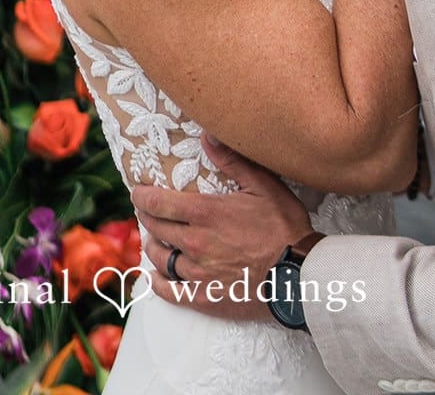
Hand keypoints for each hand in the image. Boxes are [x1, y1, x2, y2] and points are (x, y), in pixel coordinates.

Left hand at [132, 136, 315, 320]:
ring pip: (161, 259)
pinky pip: (170, 292)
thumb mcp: (263, 185)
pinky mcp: (203, 297)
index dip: (143, 196)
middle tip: (147, 211)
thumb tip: (207, 136)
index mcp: (205, 214)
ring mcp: (197, 273)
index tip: (137, 191)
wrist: (297, 275)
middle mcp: (194, 243)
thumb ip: (233, 161)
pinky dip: (158, 283)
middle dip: (147, 217)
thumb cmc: (283, 227)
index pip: (159, 203)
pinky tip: (155, 277)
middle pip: (157, 228)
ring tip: (155, 239)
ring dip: (154, 246)